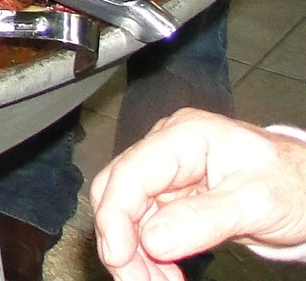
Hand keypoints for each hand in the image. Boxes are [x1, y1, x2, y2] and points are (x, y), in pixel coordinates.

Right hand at [91, 110, 305, 280]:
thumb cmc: (294, 183)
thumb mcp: (257, 201)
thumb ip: (205, 218)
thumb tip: (153, 240)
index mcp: (184, 136)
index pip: (130, 173)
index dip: (115, 216)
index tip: (120, 257)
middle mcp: (166, 153)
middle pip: (118, 194)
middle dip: (122, 241)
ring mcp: (168, 177)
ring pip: (128, 217)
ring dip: (135, 255)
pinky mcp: (172, 201)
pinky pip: (146, 230)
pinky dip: (150, 256)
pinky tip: (164, 275)